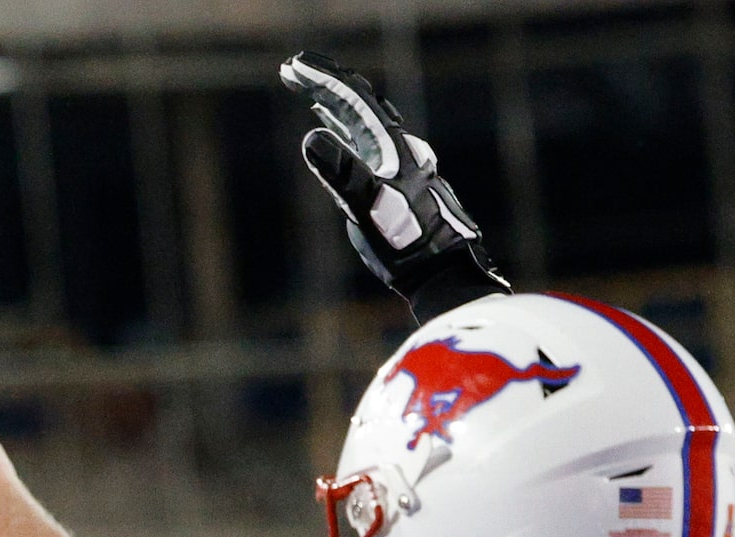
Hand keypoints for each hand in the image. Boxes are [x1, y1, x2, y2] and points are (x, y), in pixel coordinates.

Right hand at [279, 51, 508, 323]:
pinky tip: (336, 134)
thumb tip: (311, 138)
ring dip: (336, 103)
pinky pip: (368, 144)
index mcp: (389, 145)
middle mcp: (396, 148)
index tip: (292, 66)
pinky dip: (348, 130)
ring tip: (310, 92)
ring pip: (365, 121)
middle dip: (326, 83)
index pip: (352, 98)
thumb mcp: (369, 208)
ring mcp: (397, 165)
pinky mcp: (396, 185)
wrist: (442, 272)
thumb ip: (343, 174)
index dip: (321, 79)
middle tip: (294, 69)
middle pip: (359, 101)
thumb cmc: (408, 244)